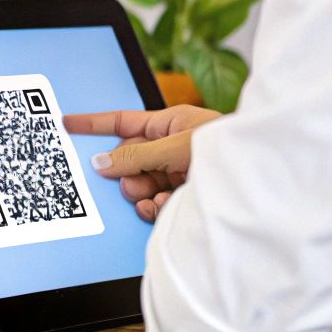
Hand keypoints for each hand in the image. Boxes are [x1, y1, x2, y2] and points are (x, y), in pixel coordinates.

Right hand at [64, 106, 223, 222]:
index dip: (94, 124)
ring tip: (152, 200)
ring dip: (142, 195)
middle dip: (125, 174)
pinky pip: (156, 203)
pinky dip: (156, 208)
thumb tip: (102, 161)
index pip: (123, 122)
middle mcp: (172, 147)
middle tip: (131, 184)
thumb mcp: (176, 147)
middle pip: (129, 160)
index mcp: (170, 124)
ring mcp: (178, 173)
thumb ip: (136, 156)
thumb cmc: (229, 151)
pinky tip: (165, 209)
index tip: (67, 124)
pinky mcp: (185, 196)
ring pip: (141, 185)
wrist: (264, 180)